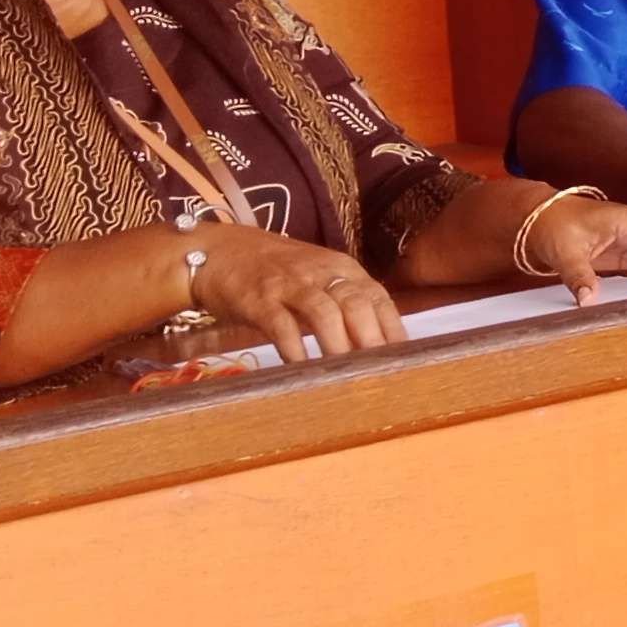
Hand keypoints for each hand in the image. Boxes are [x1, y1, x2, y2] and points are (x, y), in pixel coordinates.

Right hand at [192, 225, 402, 362]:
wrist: (219, 251)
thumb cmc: (278, 272)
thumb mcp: (320, 278)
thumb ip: (349, 304)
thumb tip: (382, 345)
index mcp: (343, 269)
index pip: (379, 298)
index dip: (394, 330)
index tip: (406, 360)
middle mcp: (321, 274)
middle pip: (357, 305)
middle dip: (372, 341)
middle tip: (380, 374)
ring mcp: (289, 285)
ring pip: (324, 313)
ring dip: (338, 346)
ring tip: (346, 375)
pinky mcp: (259, 299)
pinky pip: (281, 325)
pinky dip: (294, 348)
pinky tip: (301, 367)